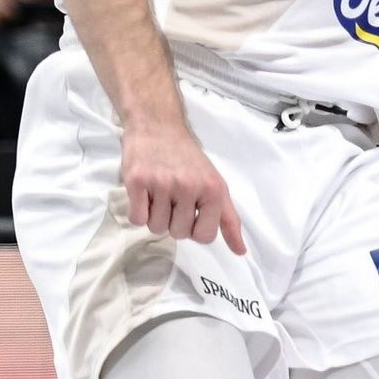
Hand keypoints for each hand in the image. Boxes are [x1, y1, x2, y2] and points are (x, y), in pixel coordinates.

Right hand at [121, 124, 246, 253]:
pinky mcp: (137, 181)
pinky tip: (145, 192)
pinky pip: (137, 219)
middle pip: (179, 234)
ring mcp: (162, 183)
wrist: (158, 126)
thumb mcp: (216, 184)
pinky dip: (138, 211)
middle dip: (174, 222)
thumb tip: (241, 252)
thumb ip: (228, 219)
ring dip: (155, 216)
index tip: (192, 212)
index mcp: (214, 189)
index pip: (205, 237)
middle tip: (173, 198)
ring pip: (156, 228)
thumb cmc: (189, 159)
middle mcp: (190, 186)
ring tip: (159, 193)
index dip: (196, 230)